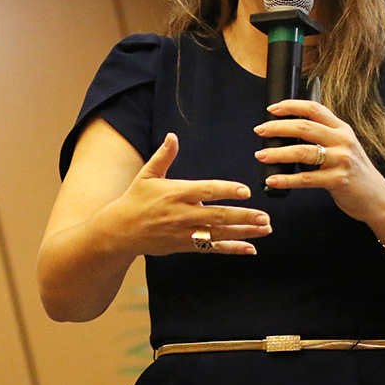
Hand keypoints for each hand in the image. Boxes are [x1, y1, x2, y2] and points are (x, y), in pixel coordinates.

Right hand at [101, 132, 270, 255]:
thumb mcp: (147, 175)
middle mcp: (182, 214)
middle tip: (265, 216)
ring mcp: (184, 232)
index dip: (227, 191)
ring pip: (219, 233)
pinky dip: (231, 249)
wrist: (119, 231)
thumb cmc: (134, 200)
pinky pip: (211, 248)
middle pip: (218, 216)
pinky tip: (250, 249)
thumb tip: (172, 136)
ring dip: (244, 232)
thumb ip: (164, 156)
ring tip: (265, 229)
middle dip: (244, 217)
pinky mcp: (184, 246)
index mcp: (176, 193)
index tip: (246, 191)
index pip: (206, 191)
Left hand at [253, 100, 384, 222]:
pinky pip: (306, 178)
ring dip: (278, 153)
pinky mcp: (338, 180)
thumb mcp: (343, 147)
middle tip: (259, 131)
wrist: (377, 198)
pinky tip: (272, 180)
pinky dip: (286, 179)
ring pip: (303, 152)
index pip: (315, 108)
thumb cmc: (353, 172)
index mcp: (341, 128)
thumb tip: (287, 130)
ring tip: (261, 155)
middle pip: (304, 127)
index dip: (291, 105)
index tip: (272, 108)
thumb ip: (323, 136)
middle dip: (277, 128)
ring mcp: (342, 160)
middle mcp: (342, 140)